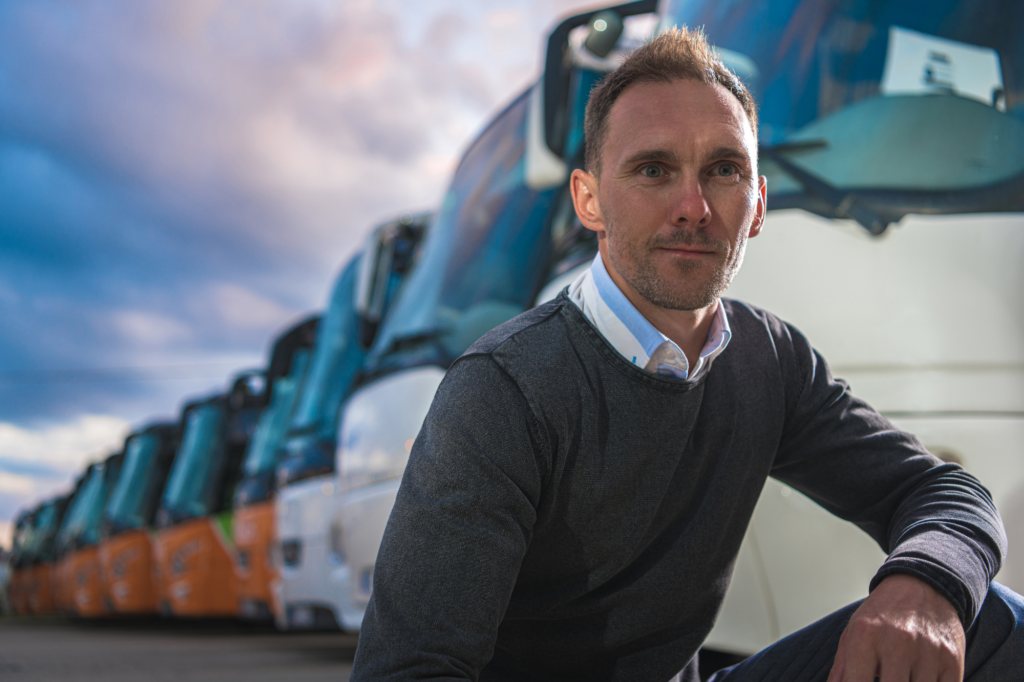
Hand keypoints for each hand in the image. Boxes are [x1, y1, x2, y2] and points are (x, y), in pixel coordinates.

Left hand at [826, 574, 965, 681]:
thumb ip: (841, 668)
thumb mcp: (854, 632)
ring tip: (901, 676)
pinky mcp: (952, 660)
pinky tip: (920, 678)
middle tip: (884, 679)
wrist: (921, 586)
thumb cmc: (882, 615)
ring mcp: (928, 651)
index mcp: (865, 635)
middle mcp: (897, 642)